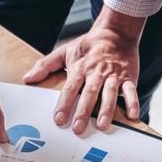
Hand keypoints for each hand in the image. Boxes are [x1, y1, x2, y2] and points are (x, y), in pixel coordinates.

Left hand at [24, 6, 141, 133]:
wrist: (115, 32)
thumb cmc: (88, 46)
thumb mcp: (64, 52)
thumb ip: (45, 66)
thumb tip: (28, 79)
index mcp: (80, 68)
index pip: (70, 88)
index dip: (64, 104)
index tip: (59, 120)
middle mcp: (96, 73)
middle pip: (89, 93)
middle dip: (84, 111)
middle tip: (78, 128)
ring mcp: (113, 75)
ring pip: (110, 93)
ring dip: (107, 109)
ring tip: (103, 125)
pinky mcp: (128, 77)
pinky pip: (131, 90)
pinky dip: (133, 102)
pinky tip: (133, 116)